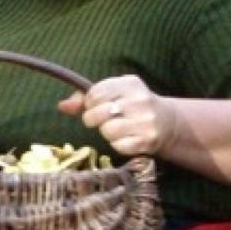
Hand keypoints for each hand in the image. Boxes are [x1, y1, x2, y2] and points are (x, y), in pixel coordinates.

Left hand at [58, 74, 178, 157]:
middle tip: (103, 120)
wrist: (168, 123)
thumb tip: (62, 106)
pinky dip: (118, 145)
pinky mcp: (147, 140)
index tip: (96, 106)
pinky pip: (118, 146)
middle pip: (98, 113)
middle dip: (94, 119)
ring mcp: (145, 120)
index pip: (95, 93)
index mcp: (130, 83)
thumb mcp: (113, 94)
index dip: (90, 103)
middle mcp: (139, 99)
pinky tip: (127, 139)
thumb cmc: (132, 107)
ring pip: (107, 131)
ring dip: (107, 133)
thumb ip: (85, 98)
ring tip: (118, 129)